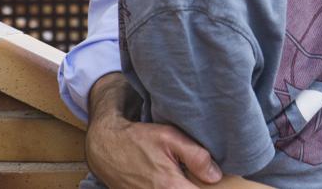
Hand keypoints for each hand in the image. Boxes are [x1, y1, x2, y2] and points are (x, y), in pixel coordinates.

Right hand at [85, 73, 222, 188]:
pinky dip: (171, 186)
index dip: (208, 188)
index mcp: (171, 188)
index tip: (210, 180)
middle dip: (194, 185)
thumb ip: (196, 156)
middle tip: (195, 175)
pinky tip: (167, 179)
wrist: (106, 146)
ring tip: (180, 175)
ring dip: (180, 185)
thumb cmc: (138, 139)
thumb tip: (215, 175)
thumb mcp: (170, 138)